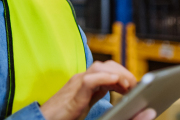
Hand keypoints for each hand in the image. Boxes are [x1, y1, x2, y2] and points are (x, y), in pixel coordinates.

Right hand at [39, 60, 156, 119]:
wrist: (44, 119)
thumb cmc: (63, 114)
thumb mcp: (85, 103)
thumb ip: (97, 94)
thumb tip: (115, 89)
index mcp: (85, 81)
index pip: (107, 69)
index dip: (122, 73)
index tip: (134, 85)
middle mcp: (81, 78)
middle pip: (105, 65)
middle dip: (123, 72)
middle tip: (135, 85)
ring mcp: (76, 84)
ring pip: (99, 68)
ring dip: (117, 74)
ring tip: (129, 85)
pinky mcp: (74, 94)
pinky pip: (89, 81)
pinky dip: (104, 79)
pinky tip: (116, 83)